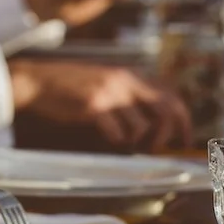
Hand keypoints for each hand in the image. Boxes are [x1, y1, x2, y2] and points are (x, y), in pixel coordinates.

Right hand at [8, 59, 192, 151]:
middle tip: (157, 147)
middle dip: (166, 136)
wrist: (38, 80)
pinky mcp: (93, 106)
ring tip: (127, 142)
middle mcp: (125, 81)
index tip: (185, 139)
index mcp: (132, 75)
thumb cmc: (75, 86)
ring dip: (138, 141)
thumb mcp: (110, 81)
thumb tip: (159, 120)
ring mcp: (110, 93)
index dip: (184, 121)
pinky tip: (109, 137)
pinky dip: (118, 141)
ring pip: (142, 127)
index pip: (172, 98)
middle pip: (165, 112)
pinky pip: (118, 133)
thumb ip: (133, 94)